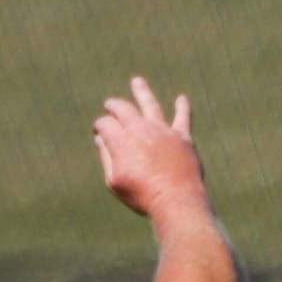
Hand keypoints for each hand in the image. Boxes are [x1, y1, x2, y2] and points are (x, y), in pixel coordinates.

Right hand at [93, 78, 205, 219]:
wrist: (175, 200)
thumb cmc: (142, 195)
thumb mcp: (115, 181)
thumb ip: (107, 157)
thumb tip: (101, 140)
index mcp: (121, 141)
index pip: (105, 123)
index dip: (99, 126)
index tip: (98, 133)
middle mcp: (141, 129)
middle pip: (124, 109)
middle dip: (114, 105)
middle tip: (109, 104)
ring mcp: (163, 131)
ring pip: (150, 104)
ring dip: (142, 92)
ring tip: (137, 81)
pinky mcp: (182, 137)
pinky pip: (183, 117)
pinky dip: (182, 107)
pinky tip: (182, 99)